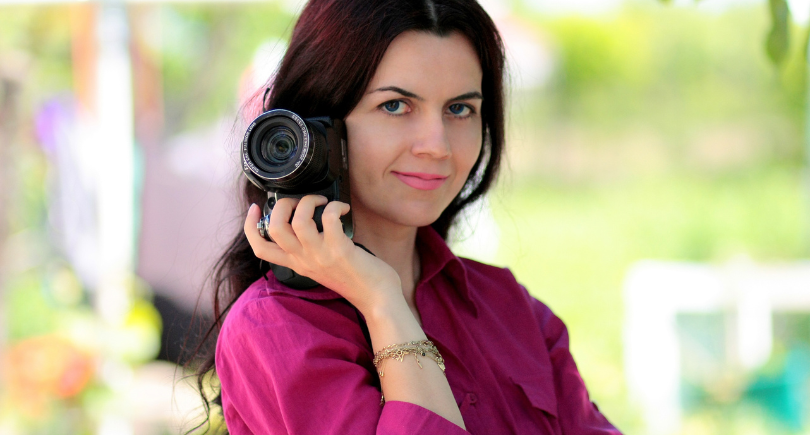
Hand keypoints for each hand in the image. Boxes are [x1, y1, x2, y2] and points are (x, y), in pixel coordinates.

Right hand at [244, 196, 403, 314]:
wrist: (377, 299)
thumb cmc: (355, 280)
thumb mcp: (321, 268)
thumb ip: (310, 251)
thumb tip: (310, 223)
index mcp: (296, 264)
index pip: (260, 248)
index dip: (250, 226)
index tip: (255, 208)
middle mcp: (303, 260)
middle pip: (274, 227)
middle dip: (283, 204)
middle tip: (301, 201)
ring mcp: (320, 255)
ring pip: (297, 220)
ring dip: (309, 202)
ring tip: (323, 201)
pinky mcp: (339, 249)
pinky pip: (328, 218)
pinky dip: (335, 206)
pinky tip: (343, 209)